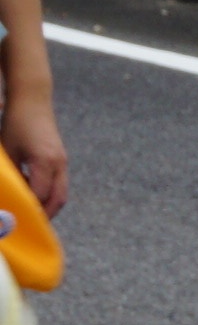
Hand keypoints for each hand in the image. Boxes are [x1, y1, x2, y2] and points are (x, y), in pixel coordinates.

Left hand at [1, 97, 62, 215]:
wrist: (33, 100)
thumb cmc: (16, 122)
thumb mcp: (7, 149)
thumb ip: (9, 173)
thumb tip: (6, 192)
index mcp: (44, 161)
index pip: (39, 194)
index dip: (29, 208)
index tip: (17, 218)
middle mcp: (58, 164)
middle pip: (58, 199)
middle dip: (46, 214)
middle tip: (31, 224)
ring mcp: (62, 161)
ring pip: (61, 192)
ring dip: (49, 204)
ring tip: (33, 212)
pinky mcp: (61, 158)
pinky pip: (59, 183)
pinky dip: (49, 193)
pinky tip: (34, 193)